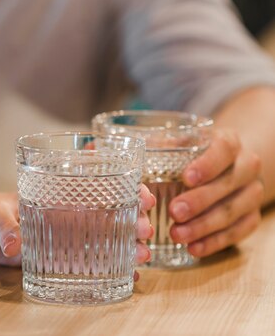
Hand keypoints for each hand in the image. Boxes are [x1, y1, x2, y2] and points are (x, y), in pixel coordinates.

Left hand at [0, 187, 154, 272]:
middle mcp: (66, 212)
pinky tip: (130, 273)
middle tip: (145, 227)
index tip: (141, 191)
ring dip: (128, 243)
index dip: (122, 182)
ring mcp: (65, 236)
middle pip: (109, 209)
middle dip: (132, 215)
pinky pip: (92, 261)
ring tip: (143, 254)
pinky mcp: (60, 258)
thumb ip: (4, 226)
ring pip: (106, 236)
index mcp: (54, 192)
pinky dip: (112, 266)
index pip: (94, 181)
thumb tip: (16, 246)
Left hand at [169, 129, 263, 256]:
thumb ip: (164, 147)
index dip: (207, 164)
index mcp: (229, 142)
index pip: (224, 149)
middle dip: (199, 201)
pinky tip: (194, 248)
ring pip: (233, 211)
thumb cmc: (194, 154)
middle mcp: (246, 166)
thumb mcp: (181, 144)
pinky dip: (214, 242)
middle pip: (228, 184)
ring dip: (203, 226)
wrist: (228, 165)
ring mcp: (252, 192)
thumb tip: (136, 155)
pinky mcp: (252, 216)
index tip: (186, 178)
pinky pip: (237, 232)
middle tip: (173, 212)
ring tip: (177, 234)